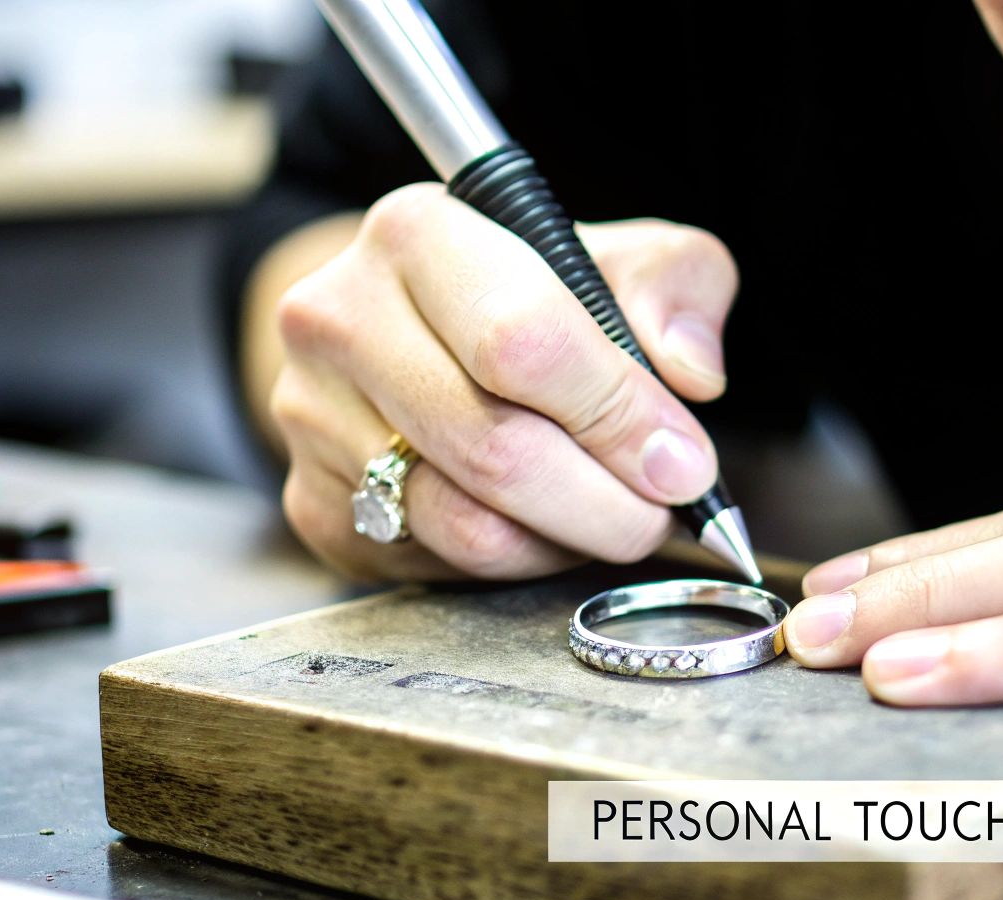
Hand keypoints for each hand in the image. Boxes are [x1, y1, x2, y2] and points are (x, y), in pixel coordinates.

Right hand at [269, 184, 735, 579]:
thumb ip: (676, 289)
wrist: (422, 328)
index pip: (522, 342)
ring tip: (612, 514)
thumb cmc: (536, 292)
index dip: (617, 415)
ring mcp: (313, 416)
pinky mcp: (318, 502)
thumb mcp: (627, 259)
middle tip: (661, 509)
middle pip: (495, 447)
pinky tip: (548, 526)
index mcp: (416, 233)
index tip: (683, 461)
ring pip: (466, 523)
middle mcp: (340, 320)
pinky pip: (438, 563)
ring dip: (567, 537)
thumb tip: (689, 373)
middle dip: (608, 500)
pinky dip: (518, 561)